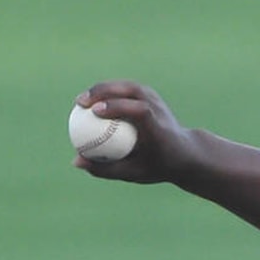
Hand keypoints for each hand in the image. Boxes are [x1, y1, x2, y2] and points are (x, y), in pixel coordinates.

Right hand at [72, 82, 203, 183]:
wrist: (184, 152)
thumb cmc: (157, 166)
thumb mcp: (133, 173)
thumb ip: (105, 169)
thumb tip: (75, 161)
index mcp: (158, 129)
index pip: (140, 110)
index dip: (118, 106)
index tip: (96, 110)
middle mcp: (159, 110)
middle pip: (131, 91)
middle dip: (103, 92)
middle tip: (80, 103)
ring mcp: (156, 100)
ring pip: (126, 86)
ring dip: (102, 88)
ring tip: (82, 100)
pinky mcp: (151, 95)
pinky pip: (126, 89)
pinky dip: (108, 92)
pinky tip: (92, 100)